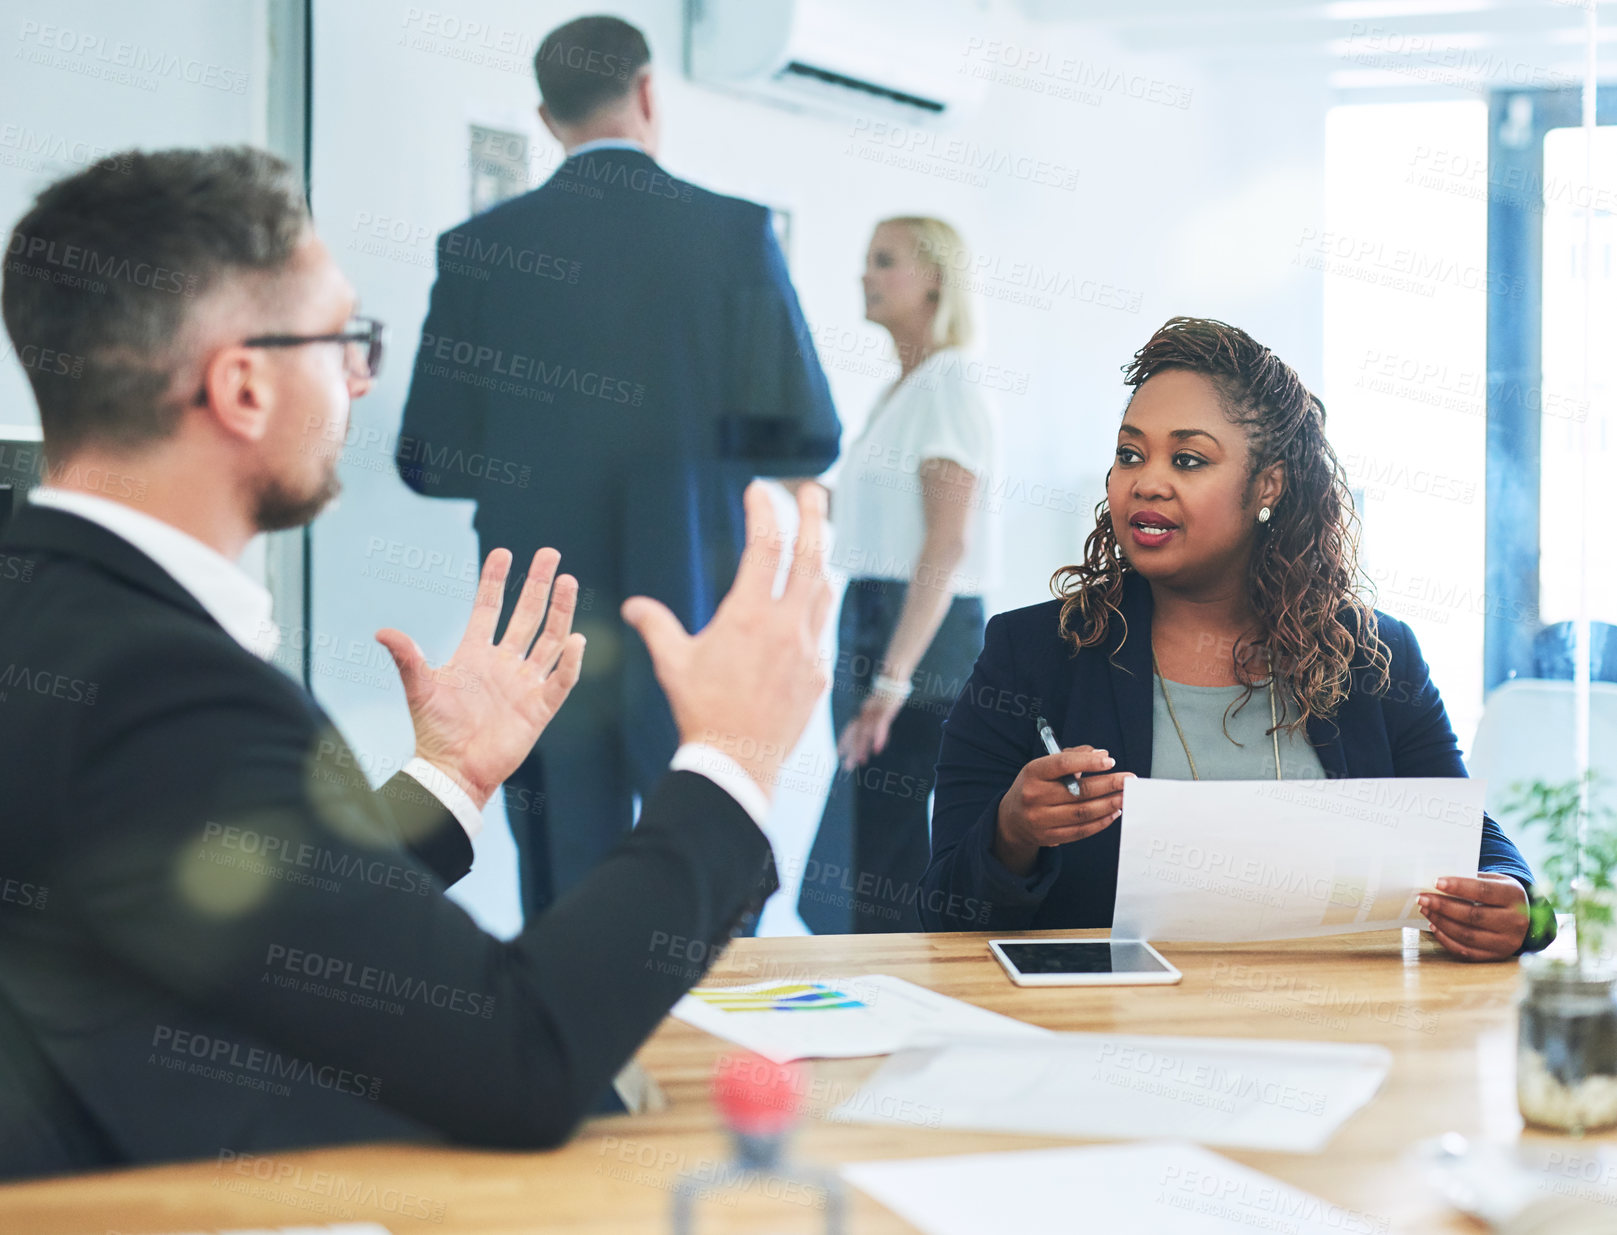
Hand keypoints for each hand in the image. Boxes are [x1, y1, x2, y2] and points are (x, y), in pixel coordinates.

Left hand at [376, 547, 584, 807]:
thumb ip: (408, 659)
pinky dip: (571, 661)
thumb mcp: (420, 689)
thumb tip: (382, 632)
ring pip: (550, 640)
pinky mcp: (540, 707)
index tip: (504, 553)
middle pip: (527, 615)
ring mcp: (525, 683)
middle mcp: (505, 664)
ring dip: (561, 612)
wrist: (454, 771)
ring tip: (570, 581)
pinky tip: (578, 640)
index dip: (496, 581)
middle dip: (539, 584)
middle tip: (551, 554)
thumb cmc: (435, 731)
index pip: (489, 609)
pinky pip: (562, 680)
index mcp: (476, 654)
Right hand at [622, 482, 832, 801]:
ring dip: (821, 559)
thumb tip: (633, 606)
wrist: (737, 763)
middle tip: (814, 490)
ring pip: (824, 589)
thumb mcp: (674, 664)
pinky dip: (817, 607)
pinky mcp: (819, 674)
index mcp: (748, 615)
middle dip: (815, 515)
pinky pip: (823, 629)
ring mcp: (808, 649)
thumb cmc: (701, 712)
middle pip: (811, 555)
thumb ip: (656, 627)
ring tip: (817, 540)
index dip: (764, 510)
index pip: (764, 545)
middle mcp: (786, 626)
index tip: (758, 489)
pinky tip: (809, 604)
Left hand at [836, 690, 904, 769]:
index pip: (850, 730)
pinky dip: (878, 739)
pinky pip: (880, 727)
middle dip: (851, 751)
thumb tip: (876, 739)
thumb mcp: (879, 709)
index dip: (844, 742)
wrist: (892, 677)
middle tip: (846, 767)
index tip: (838, 754)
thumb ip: (876, 724)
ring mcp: (874, 713)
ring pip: (865, 733)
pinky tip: (877, 750)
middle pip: (856, 735)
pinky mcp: (885, 711)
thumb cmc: (886, 693)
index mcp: (862, 713)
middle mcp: (865, 714)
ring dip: (862, 748)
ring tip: (860, 762)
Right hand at [993, 746, 1134, 876]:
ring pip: (1082, 812)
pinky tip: (1113, 812)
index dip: (1087, 762)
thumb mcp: (1043, 766)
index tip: (1110, 760)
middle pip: (1078, 791)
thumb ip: (1071, 756)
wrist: (1011, 819)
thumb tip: (1101, 754)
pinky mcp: (1049, 836)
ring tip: (1125, 797)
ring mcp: (1041, 819)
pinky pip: (1081, 831)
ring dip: (1109, 804)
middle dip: (1108, 785)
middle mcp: (1034, 796)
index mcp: (1032, 773)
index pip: (1062, 764)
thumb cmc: (1034, 786)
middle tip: (1129, 780)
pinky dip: (1100, 822)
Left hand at [1420, 874, 1529, 960]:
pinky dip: (1446, 939)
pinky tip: (1434, 926)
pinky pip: (1466, 951)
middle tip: (1422, 898)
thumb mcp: (1493, 880)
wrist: (1521, 915)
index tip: (1436, 882)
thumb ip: (1470, 880)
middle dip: (1443, 906)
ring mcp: (1507, 942)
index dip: (1458, 886)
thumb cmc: (1498, 893)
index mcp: (1514, 896)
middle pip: (1473, 915)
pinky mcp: (1497, 956)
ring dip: (1441, 922)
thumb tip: (1436, 882)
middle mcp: (1516, 921)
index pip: (1484, 891)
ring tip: (1425, 910)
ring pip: (1467, 935)